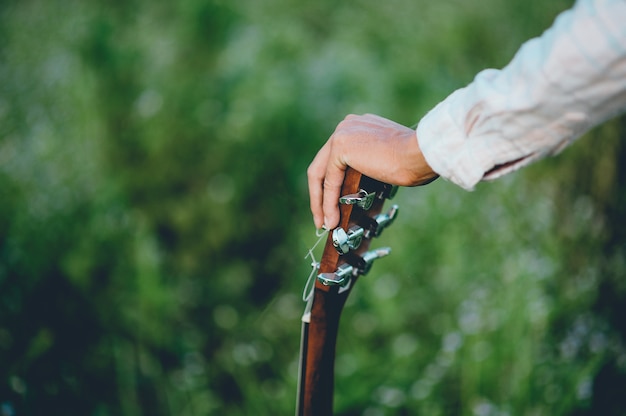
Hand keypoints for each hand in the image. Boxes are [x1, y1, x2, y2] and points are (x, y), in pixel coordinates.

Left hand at [307, 113, 437, 229]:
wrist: (421, 153)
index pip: (334, 159)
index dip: (329, 184)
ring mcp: (341, 134)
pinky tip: (332, 219)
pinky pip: (330, 181)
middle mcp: (346, 126)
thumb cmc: (415, 161)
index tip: (331, 204)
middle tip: (321, 218)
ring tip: (326, 224)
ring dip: (321, 202)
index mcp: (358, 127)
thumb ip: (369, 167)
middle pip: (322, 165)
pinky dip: (328, 202)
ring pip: (321, 174)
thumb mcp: (387, 161)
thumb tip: (357, 189)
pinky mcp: (340, 146)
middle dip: (319, 195)